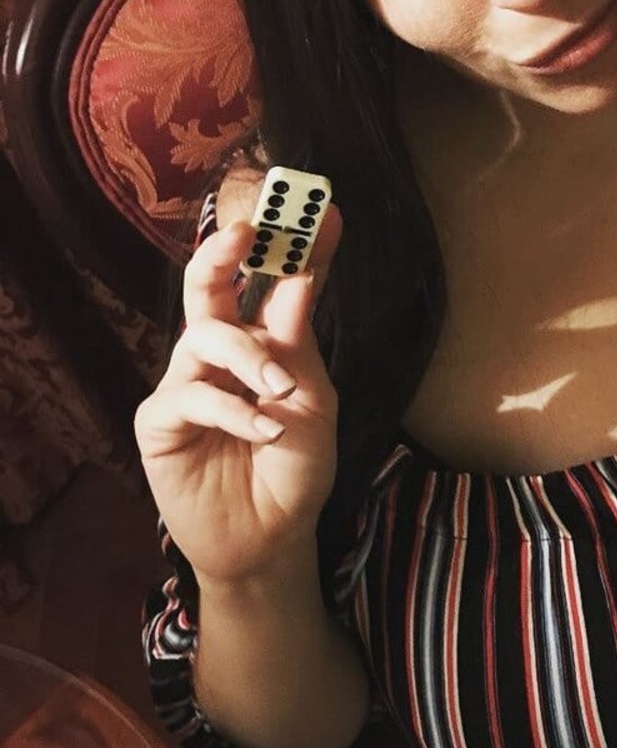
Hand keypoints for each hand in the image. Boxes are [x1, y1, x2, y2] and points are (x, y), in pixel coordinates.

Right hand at [134, 203, 342, 588]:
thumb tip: (301, 270)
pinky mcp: (159, 422)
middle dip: (224, 251)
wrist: (274, 538)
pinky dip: (232, 408)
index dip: (293, 246)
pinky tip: (262, 431)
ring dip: (250, 358)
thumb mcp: (312, 399)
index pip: (271, 284)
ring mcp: (184, 384)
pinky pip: (190, 394)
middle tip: (246, 230)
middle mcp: (217, 355)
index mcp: (260, 344)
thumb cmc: (295, 470)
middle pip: (207, 287)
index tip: (325, 209)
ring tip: (281, 391)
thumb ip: (298, 339)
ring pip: (205, 336)